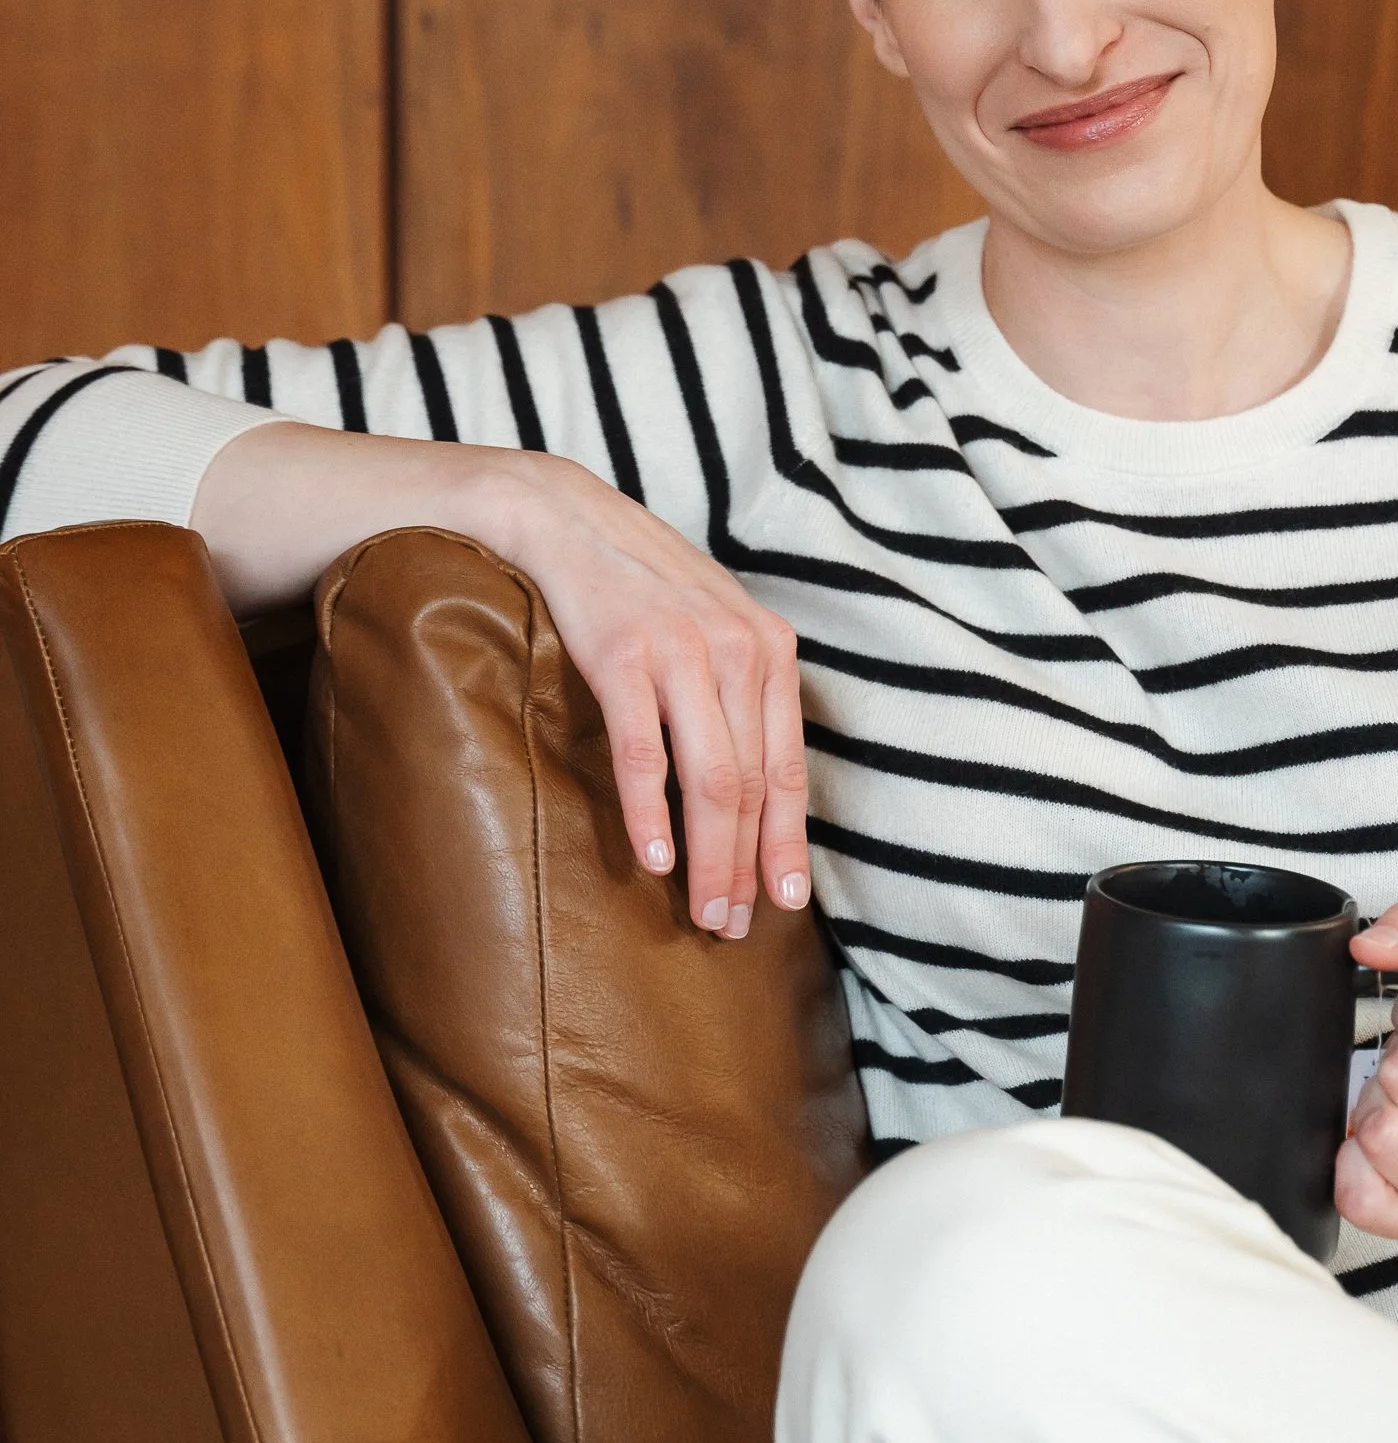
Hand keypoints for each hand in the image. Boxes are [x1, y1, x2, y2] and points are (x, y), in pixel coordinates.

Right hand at [482, 451, 808, 937]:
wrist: (564, 516)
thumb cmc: (642, 584)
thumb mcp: (715, 626)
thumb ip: (742, 694)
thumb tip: (755, 790)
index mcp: (770, 649)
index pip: (788, 769)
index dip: (787, 844)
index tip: (784, 904)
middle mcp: (739, 650)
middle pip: (754, 786)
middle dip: (746, 866)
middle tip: (731, 926)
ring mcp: (683, 652)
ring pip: (712, 780)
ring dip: (710, 857)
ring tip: (701, 911)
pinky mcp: (623, 656)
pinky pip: (644, 752)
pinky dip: (650, 813)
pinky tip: (654, 860)